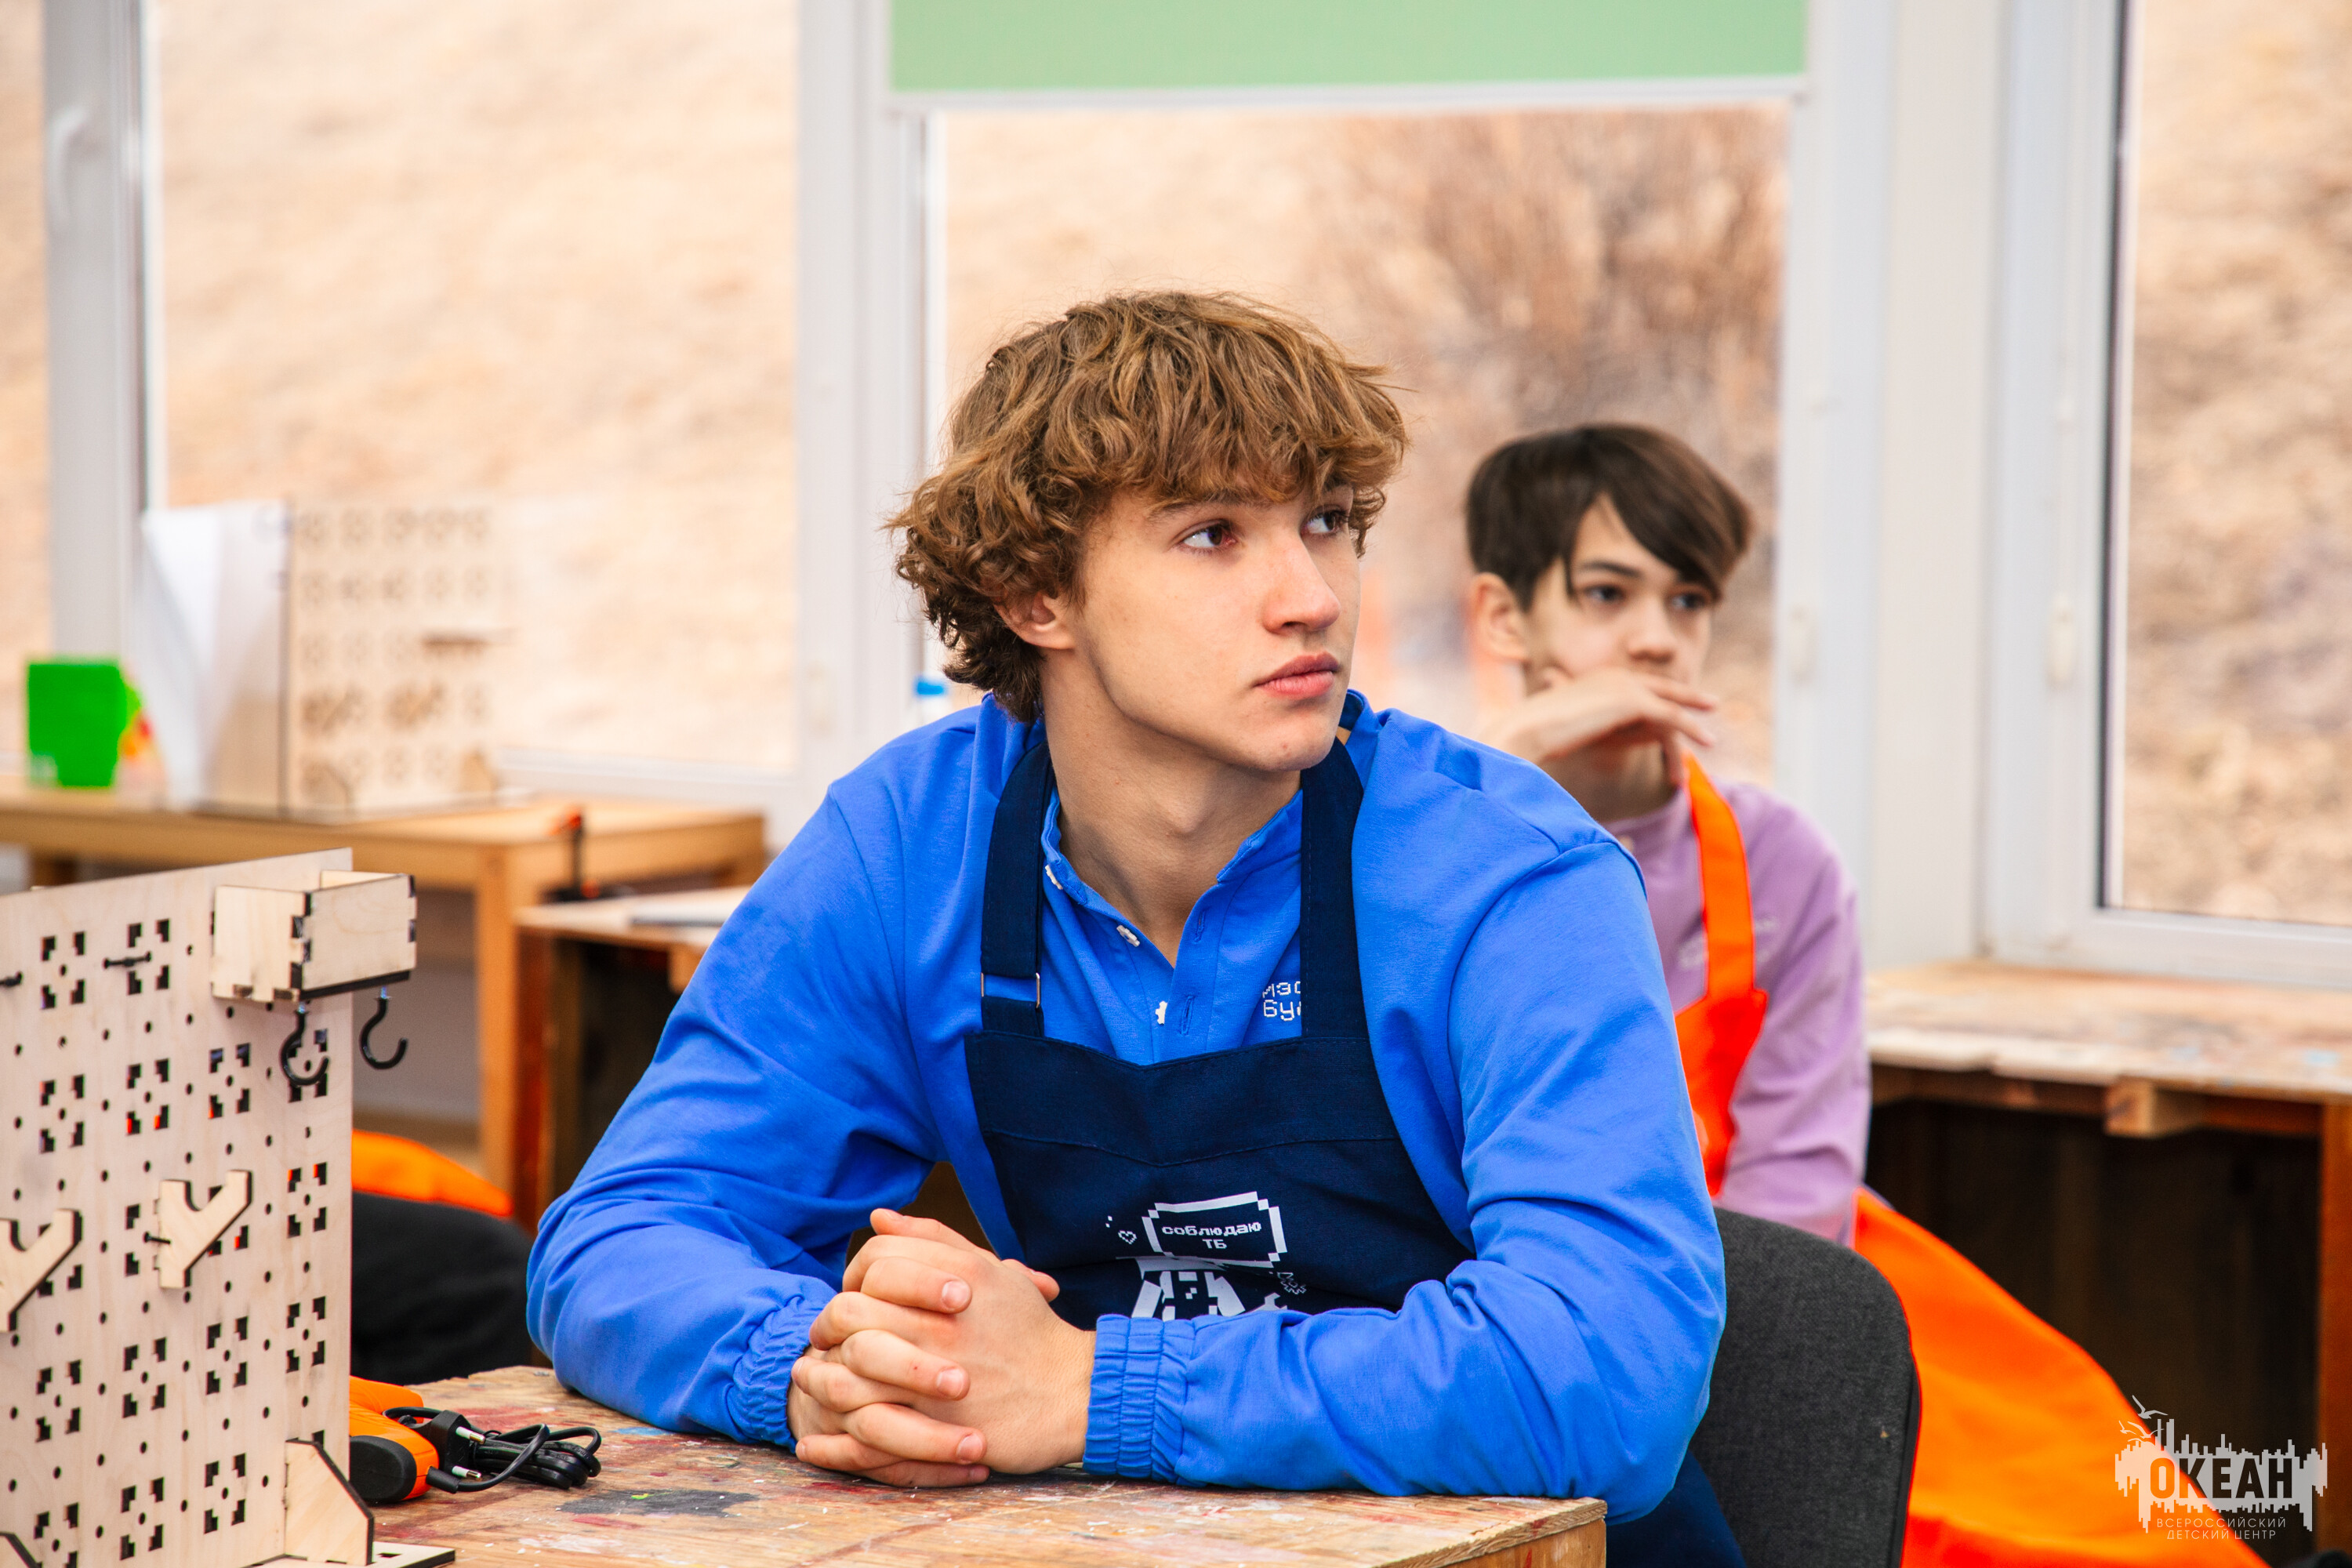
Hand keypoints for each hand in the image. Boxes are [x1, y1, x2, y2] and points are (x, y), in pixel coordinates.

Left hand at [787, 1211, 1092, 1485]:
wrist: (1071, 1393)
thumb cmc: (1030, 1332)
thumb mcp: (992, 1273)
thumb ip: (935, 1242)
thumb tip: (879, 1218)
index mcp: (958, 1275)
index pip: (877, 1257)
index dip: (855, 1274)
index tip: (853, 1295)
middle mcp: (943, 1318)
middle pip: (853, 1307)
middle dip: (828, 1323)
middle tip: (826, 1338)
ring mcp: (936, 1370)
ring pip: (850, 1362)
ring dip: (823, 1372)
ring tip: (820, 1378)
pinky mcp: (935, 1420)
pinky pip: (865, 1417)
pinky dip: (837, 1423)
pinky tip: (829, 1423)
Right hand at [1484, 666, 1717, 773]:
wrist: (1528, 729)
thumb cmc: (1537, 733)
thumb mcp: (1570, 725)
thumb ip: (1593, 724)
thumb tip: (1599, 734)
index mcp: (1599, 677)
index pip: (1640, 683)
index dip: (1662, 693)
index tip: (1679, 701)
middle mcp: (1615, 675)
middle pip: (1661, 687)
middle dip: (1688, 696)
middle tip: (1711, 703)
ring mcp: (1625, 686)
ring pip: (1670, 703)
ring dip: (1692, 720)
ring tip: (1711, 738)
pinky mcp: (1633, 702)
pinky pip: (1671, 716)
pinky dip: (1692, 728)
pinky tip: (1706, 741)